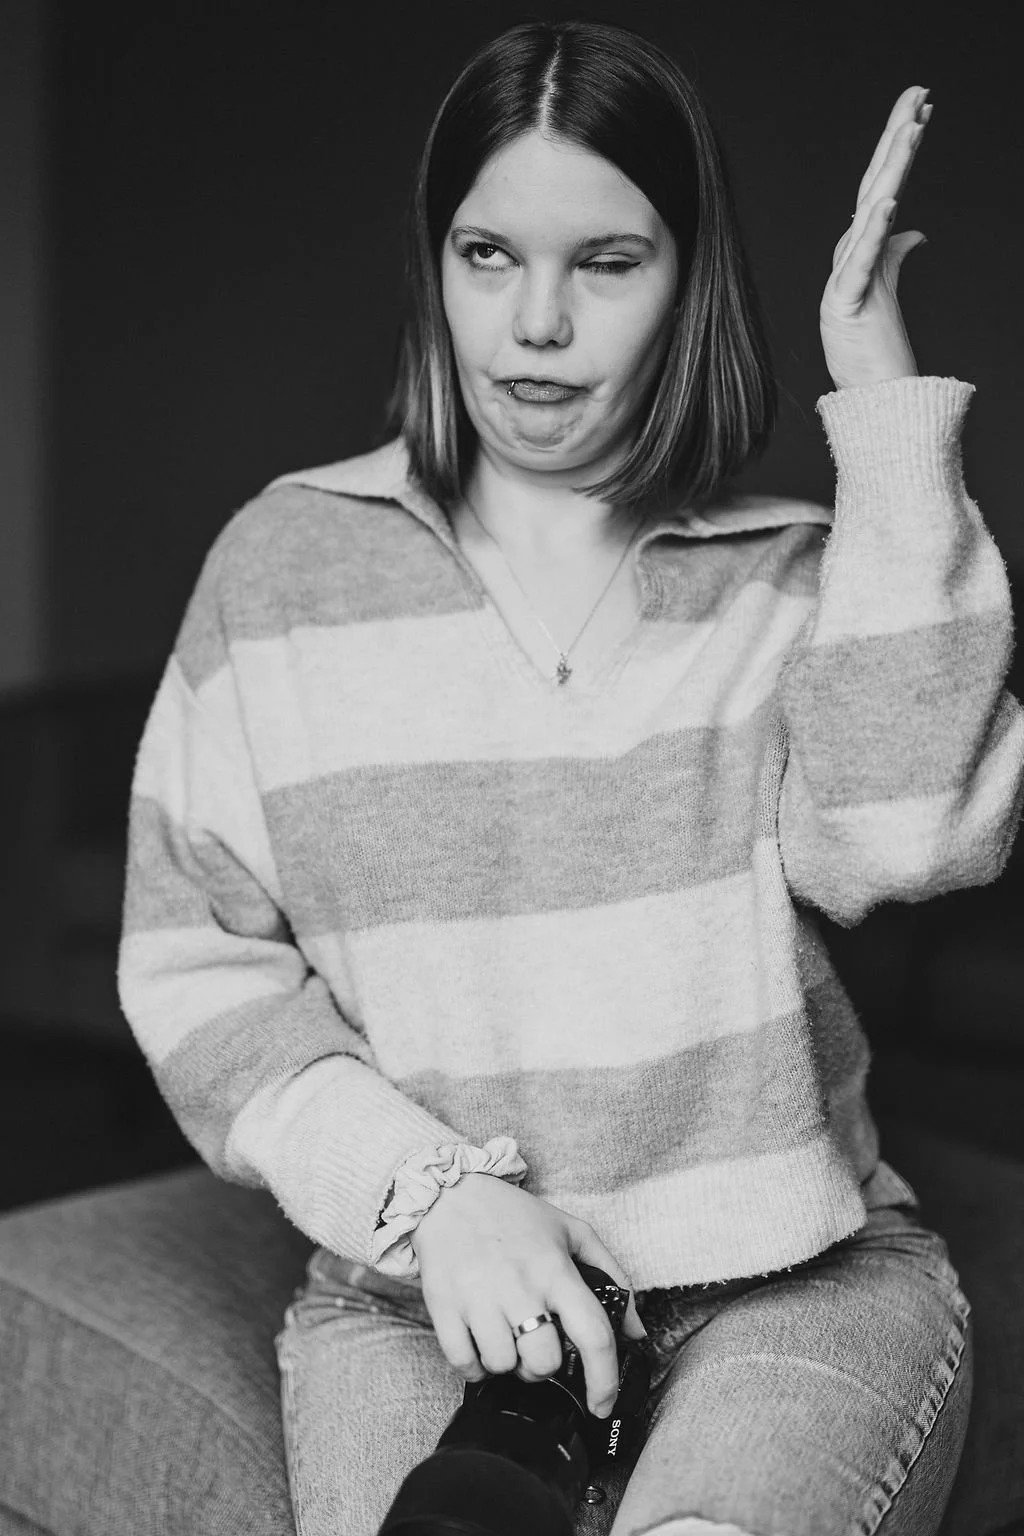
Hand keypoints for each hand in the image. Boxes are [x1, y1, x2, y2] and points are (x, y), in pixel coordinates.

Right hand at [410, 1172, 646, 1417]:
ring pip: (503, 1366)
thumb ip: (612, 1276)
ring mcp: (479, 1297)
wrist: (450, 1194)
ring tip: (505, 1337)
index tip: (603, 1404)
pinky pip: (464, 1364)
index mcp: (555, 1269)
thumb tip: (636, 1331)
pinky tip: (480, 1343)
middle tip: (537, 1346)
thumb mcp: (571, 1231)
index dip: (605, 1380)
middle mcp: (519, 1285)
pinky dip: (474, 1366)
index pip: (593, 1335)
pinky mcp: (444, 1306)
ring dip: (508, 1364)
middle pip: (544, 1362)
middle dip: (544, 1366)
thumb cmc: (515, 1217)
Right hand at [819, 85, 931, 389]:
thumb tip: (914, 233)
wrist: (866, 388)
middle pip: (877, 184)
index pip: (884, 182)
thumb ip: (894, 253)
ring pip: (870, 214)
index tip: (921, 105)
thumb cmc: (872, 341)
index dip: (900, 144)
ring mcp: (846, 276)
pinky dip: (872, 234)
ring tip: (909, 133)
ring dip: (890, 171)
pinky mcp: (844, 303)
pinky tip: (887, 205)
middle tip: (917, 95)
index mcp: (863, 244)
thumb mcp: (885, 285)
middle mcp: (851, 252)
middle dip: (896, 138)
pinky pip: (859, 264)